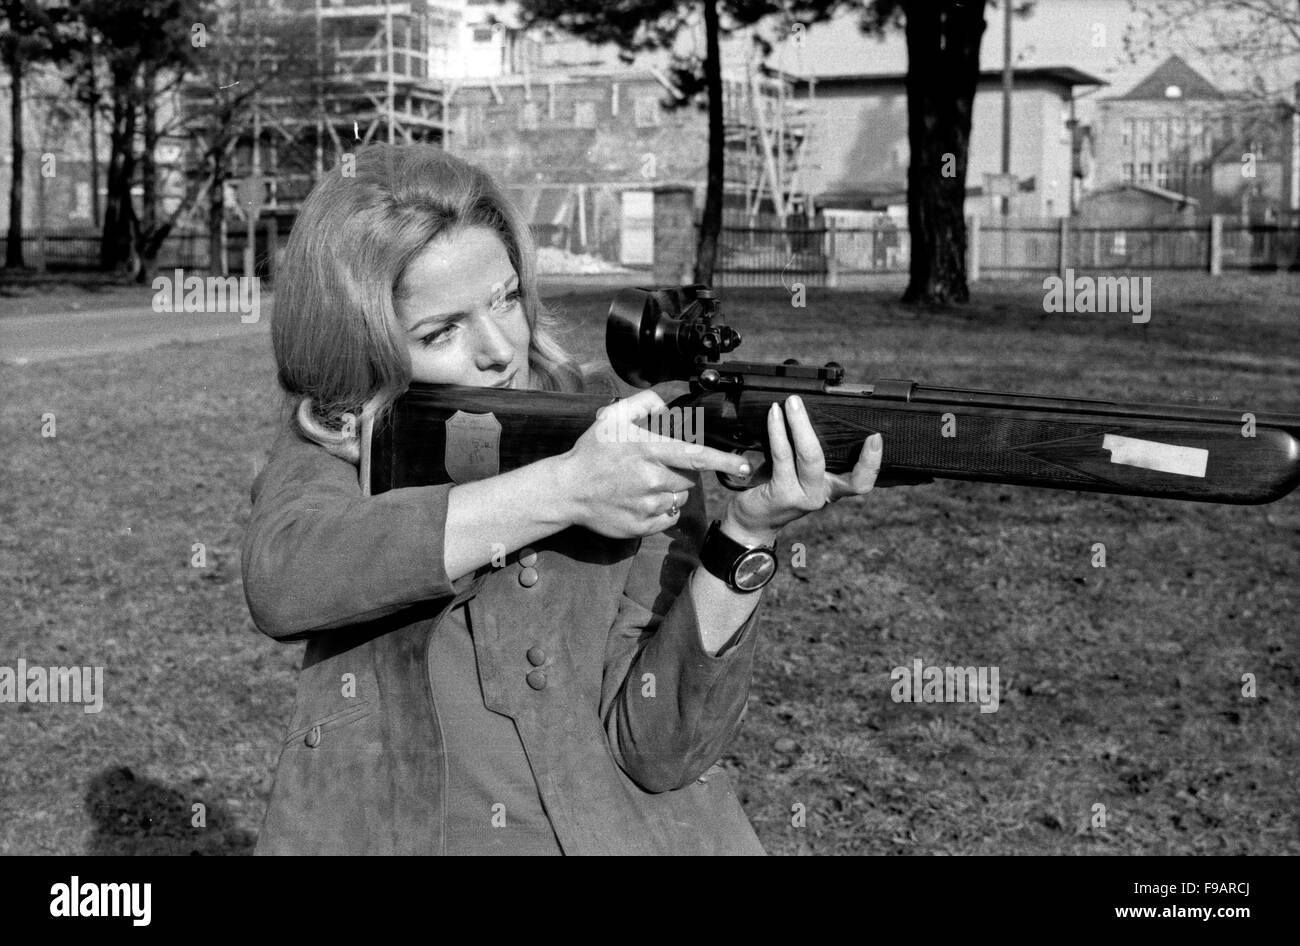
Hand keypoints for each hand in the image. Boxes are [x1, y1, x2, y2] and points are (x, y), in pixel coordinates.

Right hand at [555, 389, 752, 538]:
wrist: (567, 491)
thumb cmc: (592, 452)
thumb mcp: (612, 418)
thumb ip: (644, 403)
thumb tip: (668, 402)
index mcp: (648, 451)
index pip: (695, 456)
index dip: (723, 461)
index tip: (744, 465)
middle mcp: (651, 479)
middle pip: (689, 477)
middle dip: (680, 472)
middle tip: (654, 466)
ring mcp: (647, 506)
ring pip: (679, 498)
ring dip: (669, 491)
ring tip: (642, 484)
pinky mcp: (642, 526)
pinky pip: (667, 517)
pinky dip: (661, 510)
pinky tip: (640, 500)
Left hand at [723, 395, 882, 545]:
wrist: (751, 520)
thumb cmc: (775, 487)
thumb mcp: (797, 470)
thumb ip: (808, 451)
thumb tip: (808, 410)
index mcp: (832, 488)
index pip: (862, 482)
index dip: (872, 463)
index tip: (876, 437)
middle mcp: (822, 495)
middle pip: (840, 465)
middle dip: (840, 431)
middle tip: (813, 402)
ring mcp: (804, 497)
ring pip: (811, 456)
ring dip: (799, 423)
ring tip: (791, 403)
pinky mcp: (783, 494)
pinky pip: (783, 456)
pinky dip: (778, 431)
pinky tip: (774, 416)